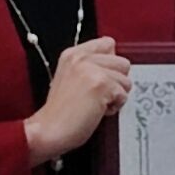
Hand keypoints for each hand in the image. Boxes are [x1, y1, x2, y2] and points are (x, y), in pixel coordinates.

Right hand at [24, 37, 133, 163]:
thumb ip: (90, 67)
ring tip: (96, 104)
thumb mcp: (70, 78)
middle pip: (122, 62)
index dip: (110, 64)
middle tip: (97, 95)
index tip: (101, 79)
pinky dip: (114, 107)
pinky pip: (123, 95)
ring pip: (126, 80)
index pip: (108, 43)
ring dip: (115, 96)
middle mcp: (82, 58)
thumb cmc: (59, 113)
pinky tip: (97, 111)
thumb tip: (115, 67)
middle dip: (116, 82)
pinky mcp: (101, 84)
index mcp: (73, 54)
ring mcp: (92, 70)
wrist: (48, 131)